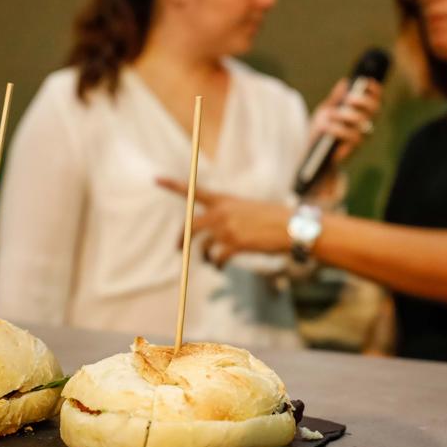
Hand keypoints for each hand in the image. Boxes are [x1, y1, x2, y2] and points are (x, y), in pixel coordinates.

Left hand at [155, 178, 289, 267]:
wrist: (291, 226)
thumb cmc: (274, 218)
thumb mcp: (248, 208)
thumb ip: (229, 215)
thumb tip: (218, 231)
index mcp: (224, 199)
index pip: (194, 191)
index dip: (173, 185)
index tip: (156, 179)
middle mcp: (221, 212)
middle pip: (190, 225)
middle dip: (181, 239)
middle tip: (178, 249)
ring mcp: (226, 228)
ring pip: (202, 246)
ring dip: (205, 256)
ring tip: (210, 261)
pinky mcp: (233, 244)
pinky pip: (216, 258)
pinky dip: (217, 264)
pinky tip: (220, 267)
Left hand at [310, 77, 381, 165]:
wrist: (315, 153)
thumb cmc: (323, 130)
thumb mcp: (327, 110)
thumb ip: (336, 98)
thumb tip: (345, 82)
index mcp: (362, 112)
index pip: (376, 98)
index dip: (374, 89)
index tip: (366, 81)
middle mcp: (366, 124)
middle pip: (374, 109)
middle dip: (363, 100)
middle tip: (349, 98)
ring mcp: (361, 136)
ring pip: (361, 121)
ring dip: (343, 114)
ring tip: (328, 113)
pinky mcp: (353, 149)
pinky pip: (351, 136)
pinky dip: (337, 129)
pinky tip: (326, 127)